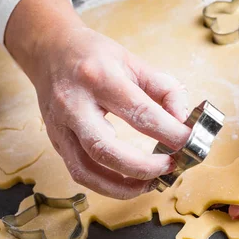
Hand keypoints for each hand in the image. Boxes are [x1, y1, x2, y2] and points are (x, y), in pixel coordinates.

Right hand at [5, 0, 190, 197]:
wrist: (49, 51)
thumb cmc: (95, 58)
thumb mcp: (134, 62)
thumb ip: (165, 90)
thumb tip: (183, 122)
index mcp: (98, 77)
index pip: (138, 112)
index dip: (169, 132)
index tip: (188, 142)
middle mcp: (73, 104)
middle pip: (105, 149)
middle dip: (142, 167)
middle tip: (169, 166)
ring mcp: (60, 127)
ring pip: (87, 170)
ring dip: (123, 187)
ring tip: (151, 184)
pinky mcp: (57, 143)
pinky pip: (80, 174)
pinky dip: (107, 186)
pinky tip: (129, 184)